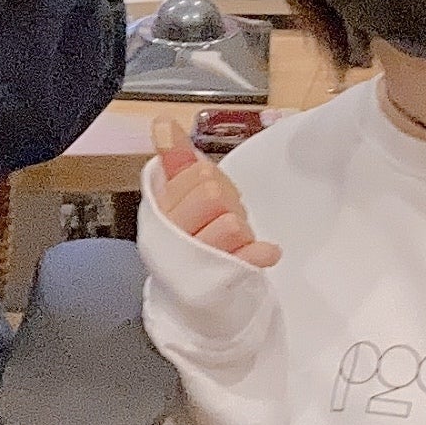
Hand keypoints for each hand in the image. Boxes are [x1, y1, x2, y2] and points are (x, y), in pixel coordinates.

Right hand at [151, 113, 280, 267]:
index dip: (207, 177)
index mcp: (161, 212)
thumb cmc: (182, 243)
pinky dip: (260, 252)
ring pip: (231, 223)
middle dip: (224, 199)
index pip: (195, 172)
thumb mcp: (173, 201)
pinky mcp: (225, 282)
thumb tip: (164, 122)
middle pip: (212, 193)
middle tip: (219, 213)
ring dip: (240, 227)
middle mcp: (175, 237)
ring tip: (231, 238)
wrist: (187, 302)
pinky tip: (264, 251)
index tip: (204, 188)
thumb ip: (173, 161)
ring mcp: (200, 261)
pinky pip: (249, 257)